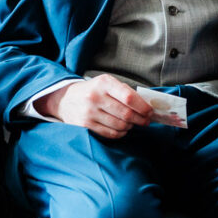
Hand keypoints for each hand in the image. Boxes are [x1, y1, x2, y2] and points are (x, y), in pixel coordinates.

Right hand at [38, 74, 152, 137]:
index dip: (143, 107)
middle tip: (146, 121)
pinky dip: (120, 133)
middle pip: (126, 114)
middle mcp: (95, 97)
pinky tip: (123, 129)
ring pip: (119, 125)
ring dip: (130, 126)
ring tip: (133, 124)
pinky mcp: (84, 125)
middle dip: (140, 119)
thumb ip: (125, 92)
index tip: (150, 112)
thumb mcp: (108, 83)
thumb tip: (146, 105)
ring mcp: (89, 112)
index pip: (129, 97)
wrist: (66, 99)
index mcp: (104, 83)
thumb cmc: (94, 90)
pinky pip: (110, 133)